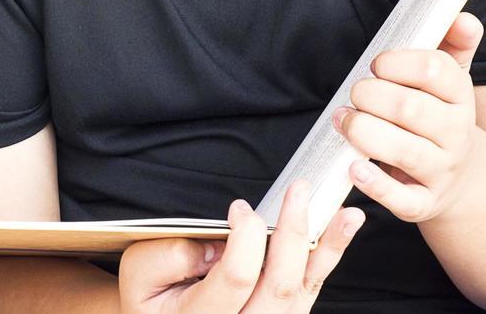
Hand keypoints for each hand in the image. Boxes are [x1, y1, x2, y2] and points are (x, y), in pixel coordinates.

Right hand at [118, 181, 364, 311]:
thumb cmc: (150, 295)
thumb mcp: (139, 273)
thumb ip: (170, 257)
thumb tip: (218, 244)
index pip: (237, 277)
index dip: (245, 238)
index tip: (238, 208)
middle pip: (279, 285)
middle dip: (293, 233)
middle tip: (299, 191)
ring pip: (303, 291)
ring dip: (327, 247)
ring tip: (347, 214)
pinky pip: (310, 289)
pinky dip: (328, 256)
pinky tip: (343, 228)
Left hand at [334, 12, 484, 223]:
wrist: (463, 179)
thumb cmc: (440, 117)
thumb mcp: (451, 80)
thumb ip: (453, 44)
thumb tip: (462, 17)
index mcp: (460, 97)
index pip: (435, 70)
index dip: (397, 62)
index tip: (377, 64)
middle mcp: (455, 134)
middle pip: (411, 109)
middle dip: (371, 96)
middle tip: (355, 94)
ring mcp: (441, 171)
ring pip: (405, 152)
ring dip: (364, 132)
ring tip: (344, 122)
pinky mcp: (424, 203)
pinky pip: (402, 199)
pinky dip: (376, 185)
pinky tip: (355, 168)